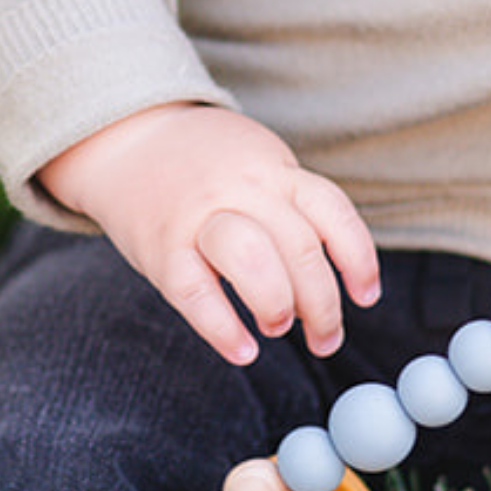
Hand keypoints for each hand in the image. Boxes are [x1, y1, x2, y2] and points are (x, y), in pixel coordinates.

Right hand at [39, 103, 381, 365]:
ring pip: (253, 259)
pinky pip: (195, 291)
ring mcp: (198, 215)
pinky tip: (243, 351)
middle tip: (326, 338)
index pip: (333, 213)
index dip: (358, 260)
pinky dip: (223, 328)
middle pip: (300, 247)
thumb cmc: (202, 165)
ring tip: (279, 328)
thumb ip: (292, 204)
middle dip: (323, 305)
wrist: (125, 139)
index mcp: (273, 170)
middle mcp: (242, 188)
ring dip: (278, 305)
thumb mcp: (257, 162)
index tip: (366, 297)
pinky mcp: (160, 247)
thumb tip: (334, 274)